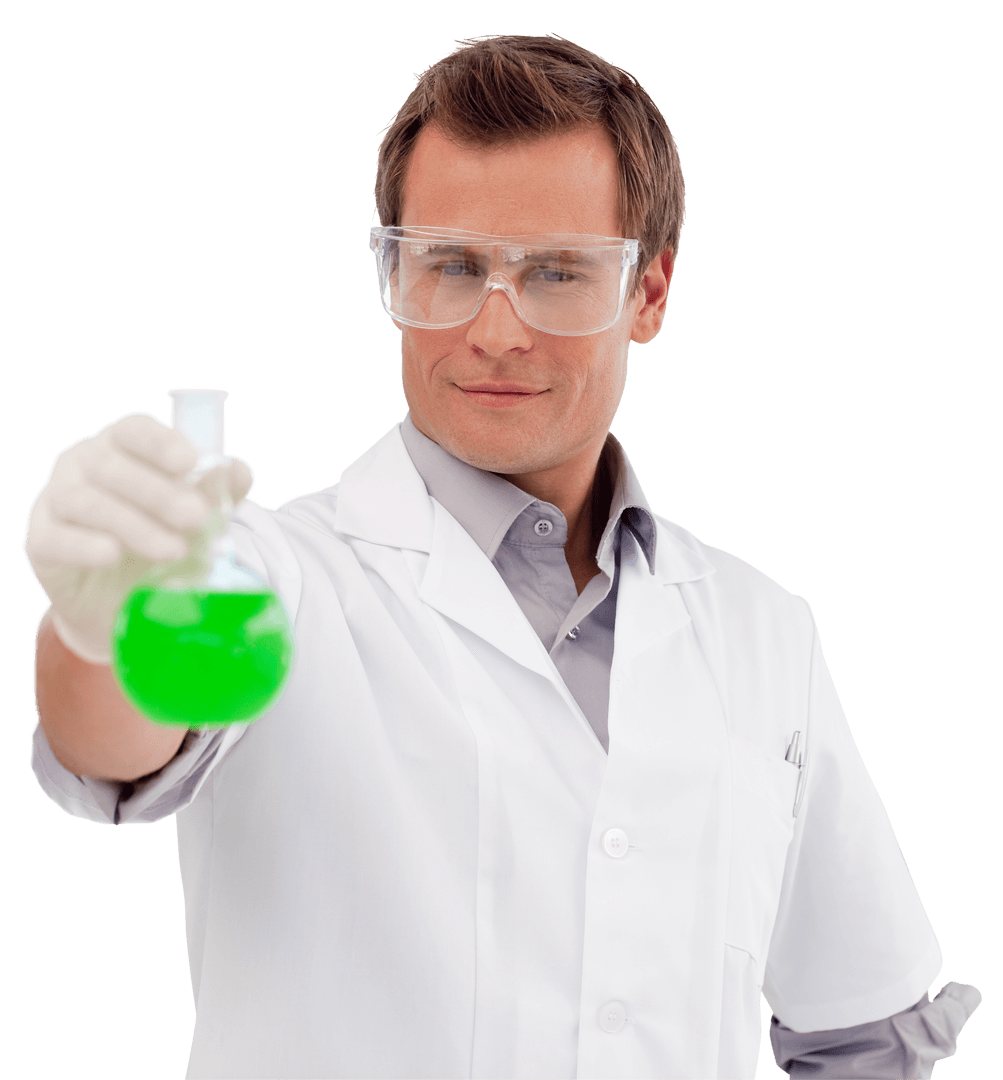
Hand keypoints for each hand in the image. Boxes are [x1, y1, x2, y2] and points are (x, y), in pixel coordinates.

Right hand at [23, 410, 255, 662]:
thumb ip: (218, 490)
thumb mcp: (194, 513)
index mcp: (121, 444)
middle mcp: (82, 462)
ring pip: (84, 500)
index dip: (160, 443)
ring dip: (132, 523)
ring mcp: (56, 499)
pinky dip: (84, 545)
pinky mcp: (42, 540)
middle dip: (158, 492)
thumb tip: (238, 470)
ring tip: (173, 549)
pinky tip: (111, 554)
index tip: (190, 463)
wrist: (123, 594)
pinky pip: (56, 537)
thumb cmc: (160, 534)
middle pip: (110, 464)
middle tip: (197, 519)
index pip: (134, 429)